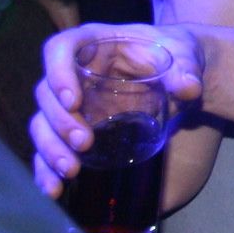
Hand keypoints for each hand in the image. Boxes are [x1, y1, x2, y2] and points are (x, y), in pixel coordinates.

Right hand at [30, 23, 202, 195]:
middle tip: (85, 143)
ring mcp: (71, 102)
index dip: (57, 72)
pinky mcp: (74, 128)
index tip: (73, 100)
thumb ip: (186, 69)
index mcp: (93, 42)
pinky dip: (46, 170)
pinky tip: (54, 190)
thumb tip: (189, 88)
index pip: (60, 48)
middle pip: (47, 94)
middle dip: (61, 122)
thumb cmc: (174, 54)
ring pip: (43, 124)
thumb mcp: (184, 54)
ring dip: (51, 149)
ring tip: (72, 171)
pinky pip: (50, 148)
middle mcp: (73, 72)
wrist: (179, 74)